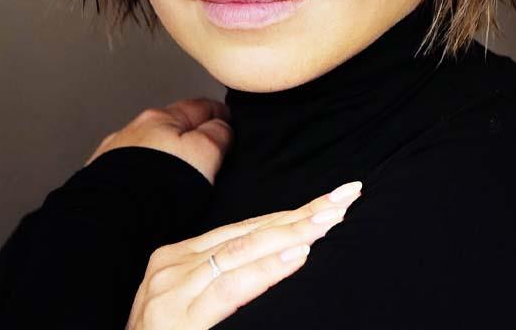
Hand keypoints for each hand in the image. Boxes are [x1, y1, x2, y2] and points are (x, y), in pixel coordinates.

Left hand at [84, 97, 233, 184]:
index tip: (228, 122)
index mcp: (162, 117)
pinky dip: (143, 176)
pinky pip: (130, 172)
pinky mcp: (101, 180)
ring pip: (148, 148)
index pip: (199, 106)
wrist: (110, 219)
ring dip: (163, 155)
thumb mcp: (205, 153)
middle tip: (207, 151)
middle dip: (188, 134)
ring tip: (176, 176)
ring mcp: (113, 155)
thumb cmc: (157, 188)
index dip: (219, 113)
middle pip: (171, 125)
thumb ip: (218, 134)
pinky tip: (149, 190)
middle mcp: (134, 130)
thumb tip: (222, 127)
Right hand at [125, 181, 361, 328]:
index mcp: (179, 257)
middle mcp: (173, 263)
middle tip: (344, 197)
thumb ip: (222, 282)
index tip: (329, 203)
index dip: (290, 215)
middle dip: (302, 215)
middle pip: (250, 231)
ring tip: (331, 218)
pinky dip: (266, 269)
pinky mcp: (174, 317)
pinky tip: (296, 255)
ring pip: (243, 250)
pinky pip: (230, 288)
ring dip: (294, 232)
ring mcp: (171, 287)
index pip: (246, 228)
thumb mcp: (190, 307)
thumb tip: (278, 257)